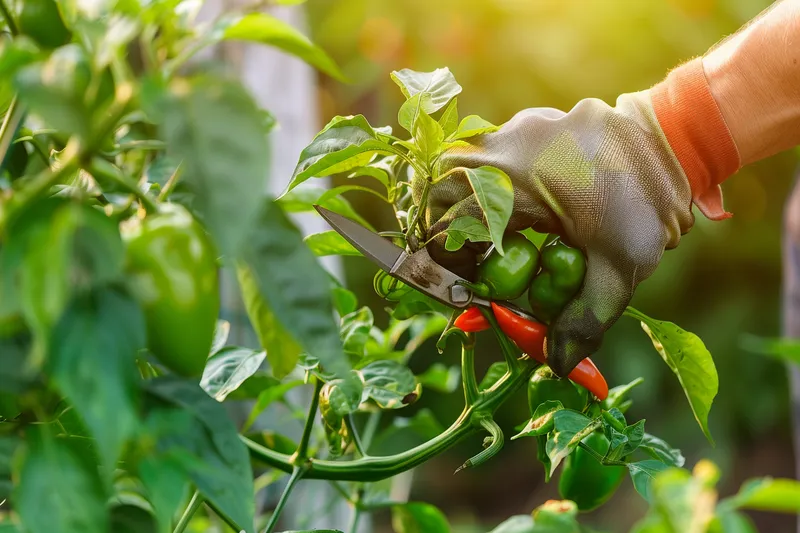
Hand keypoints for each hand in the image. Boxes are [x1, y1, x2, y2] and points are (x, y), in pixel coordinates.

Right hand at [417, 91, 696, 375]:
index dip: (446, 266)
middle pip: (438, 193)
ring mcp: (511, 130)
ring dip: (464, 209)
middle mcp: (500, 148)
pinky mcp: (525, 125)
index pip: (446, 227)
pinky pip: (487, 159)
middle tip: (472, 265)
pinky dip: (488, 189)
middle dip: (445, 233)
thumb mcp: (618, 267)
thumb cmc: (647, 202)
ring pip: (458, 171)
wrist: (676, 140)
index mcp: (511, 182)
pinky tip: (520, 212)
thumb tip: (557, 363)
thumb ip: (584, 318)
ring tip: (493, 242)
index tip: (468, 290)